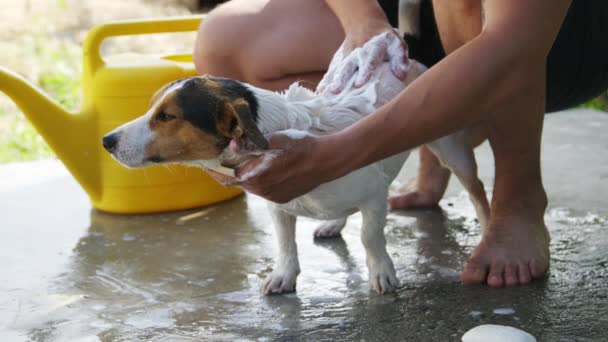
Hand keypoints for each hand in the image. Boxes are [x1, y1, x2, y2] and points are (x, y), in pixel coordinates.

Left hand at [206, 131, 333, 203]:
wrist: (327, 160)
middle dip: (229, 171)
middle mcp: (262, 192)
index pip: (225, 177)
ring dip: (246, 175)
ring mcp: (273, 197)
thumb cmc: (301, 146)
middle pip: (237, 182)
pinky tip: (266, 168)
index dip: (213, 170)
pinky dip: (260, 180)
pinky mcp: (283, 198)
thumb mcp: (275, 140)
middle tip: (223, 157)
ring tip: (244, 161)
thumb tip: (232, 144)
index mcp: (256, 178)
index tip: (205, 163)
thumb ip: (251, 143)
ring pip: (251, 186)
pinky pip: (265, 190)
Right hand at [318, 26, 408, 93]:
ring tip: (325, 93)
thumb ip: (400, 59)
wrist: (365, 23)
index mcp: (373, 48)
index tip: (358, 84)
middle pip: (348, 65)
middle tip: (336, 90)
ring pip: (337, 68)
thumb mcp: (396, 44)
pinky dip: (325, 80)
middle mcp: (357, 51)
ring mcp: (345, 55)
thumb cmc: (384, 40)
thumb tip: (401, 75)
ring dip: (331, 81)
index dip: (363, 72)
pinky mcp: (338, 58)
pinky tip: (320, 92)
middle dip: (342, 78)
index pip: (368, 60)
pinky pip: (331, 70)